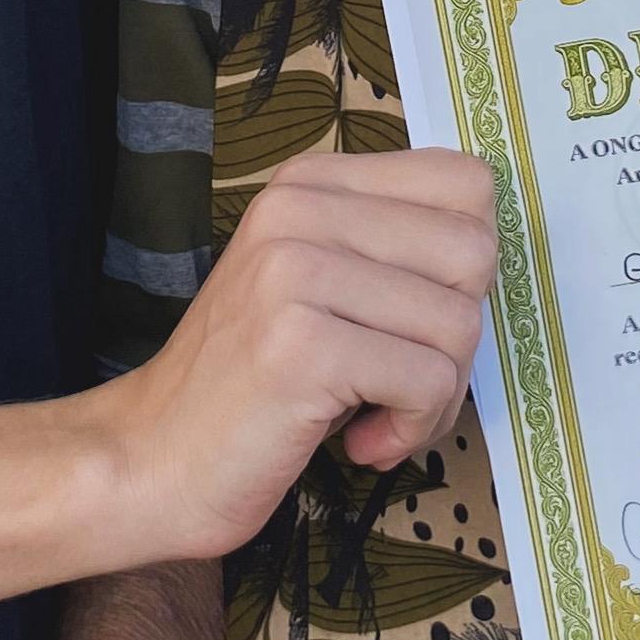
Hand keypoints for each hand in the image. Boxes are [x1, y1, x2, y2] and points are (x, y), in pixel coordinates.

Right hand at [100, 148, 497, 561]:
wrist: (151, 457)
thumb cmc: (253, 385)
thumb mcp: (318, 284)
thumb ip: (390, 251)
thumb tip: (488, 252)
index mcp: (311, 183)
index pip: (466, 182)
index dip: (466, 265)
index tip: (413, 314)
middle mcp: (300, 208)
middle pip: (474, 253)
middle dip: (458, 336)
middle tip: (400, 378)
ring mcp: (296, 272)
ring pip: (459, 324)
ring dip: (435, 396)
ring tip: (374, 414)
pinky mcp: (302, 346)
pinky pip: (428, 383)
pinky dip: (410, 430)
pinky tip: (358, 440)